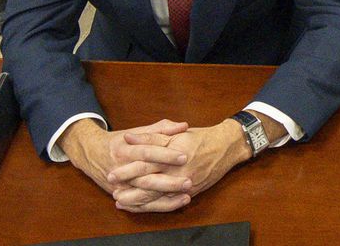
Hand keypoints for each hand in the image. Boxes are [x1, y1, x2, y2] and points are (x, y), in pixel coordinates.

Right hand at [61, 118, 192, 212]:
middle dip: (169, 181)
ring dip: (165, 198)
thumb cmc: (119, 141)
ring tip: (186, 196)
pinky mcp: (121, 195)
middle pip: (146, 177)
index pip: (148, 152)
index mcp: (125, 149)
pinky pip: (140, 205)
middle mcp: (121, 168)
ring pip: (143, 195)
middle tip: (189, 181)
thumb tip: (184, 126)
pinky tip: (173, 204)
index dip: (166, 155)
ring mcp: (120, 185)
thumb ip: (161, 129)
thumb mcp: (137, 131)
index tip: (185, 156)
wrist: (92, 154)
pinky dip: (156, 207)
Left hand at [108, 120, 250, 210]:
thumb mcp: (177, 133)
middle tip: (113, 192)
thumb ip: (152, 135)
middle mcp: (178, 173)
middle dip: (129, 190)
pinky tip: (141, 207)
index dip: (127, 170)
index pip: (145, 164)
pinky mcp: (189, 193)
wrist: (226, 147)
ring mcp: (184, 185)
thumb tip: (129, 137)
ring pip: (156, 197)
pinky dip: (152, 206)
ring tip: (121, 202)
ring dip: (137, 201)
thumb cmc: (200, 138)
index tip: (112, 173)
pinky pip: (167, 204)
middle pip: (148, 184)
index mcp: (173, 155)